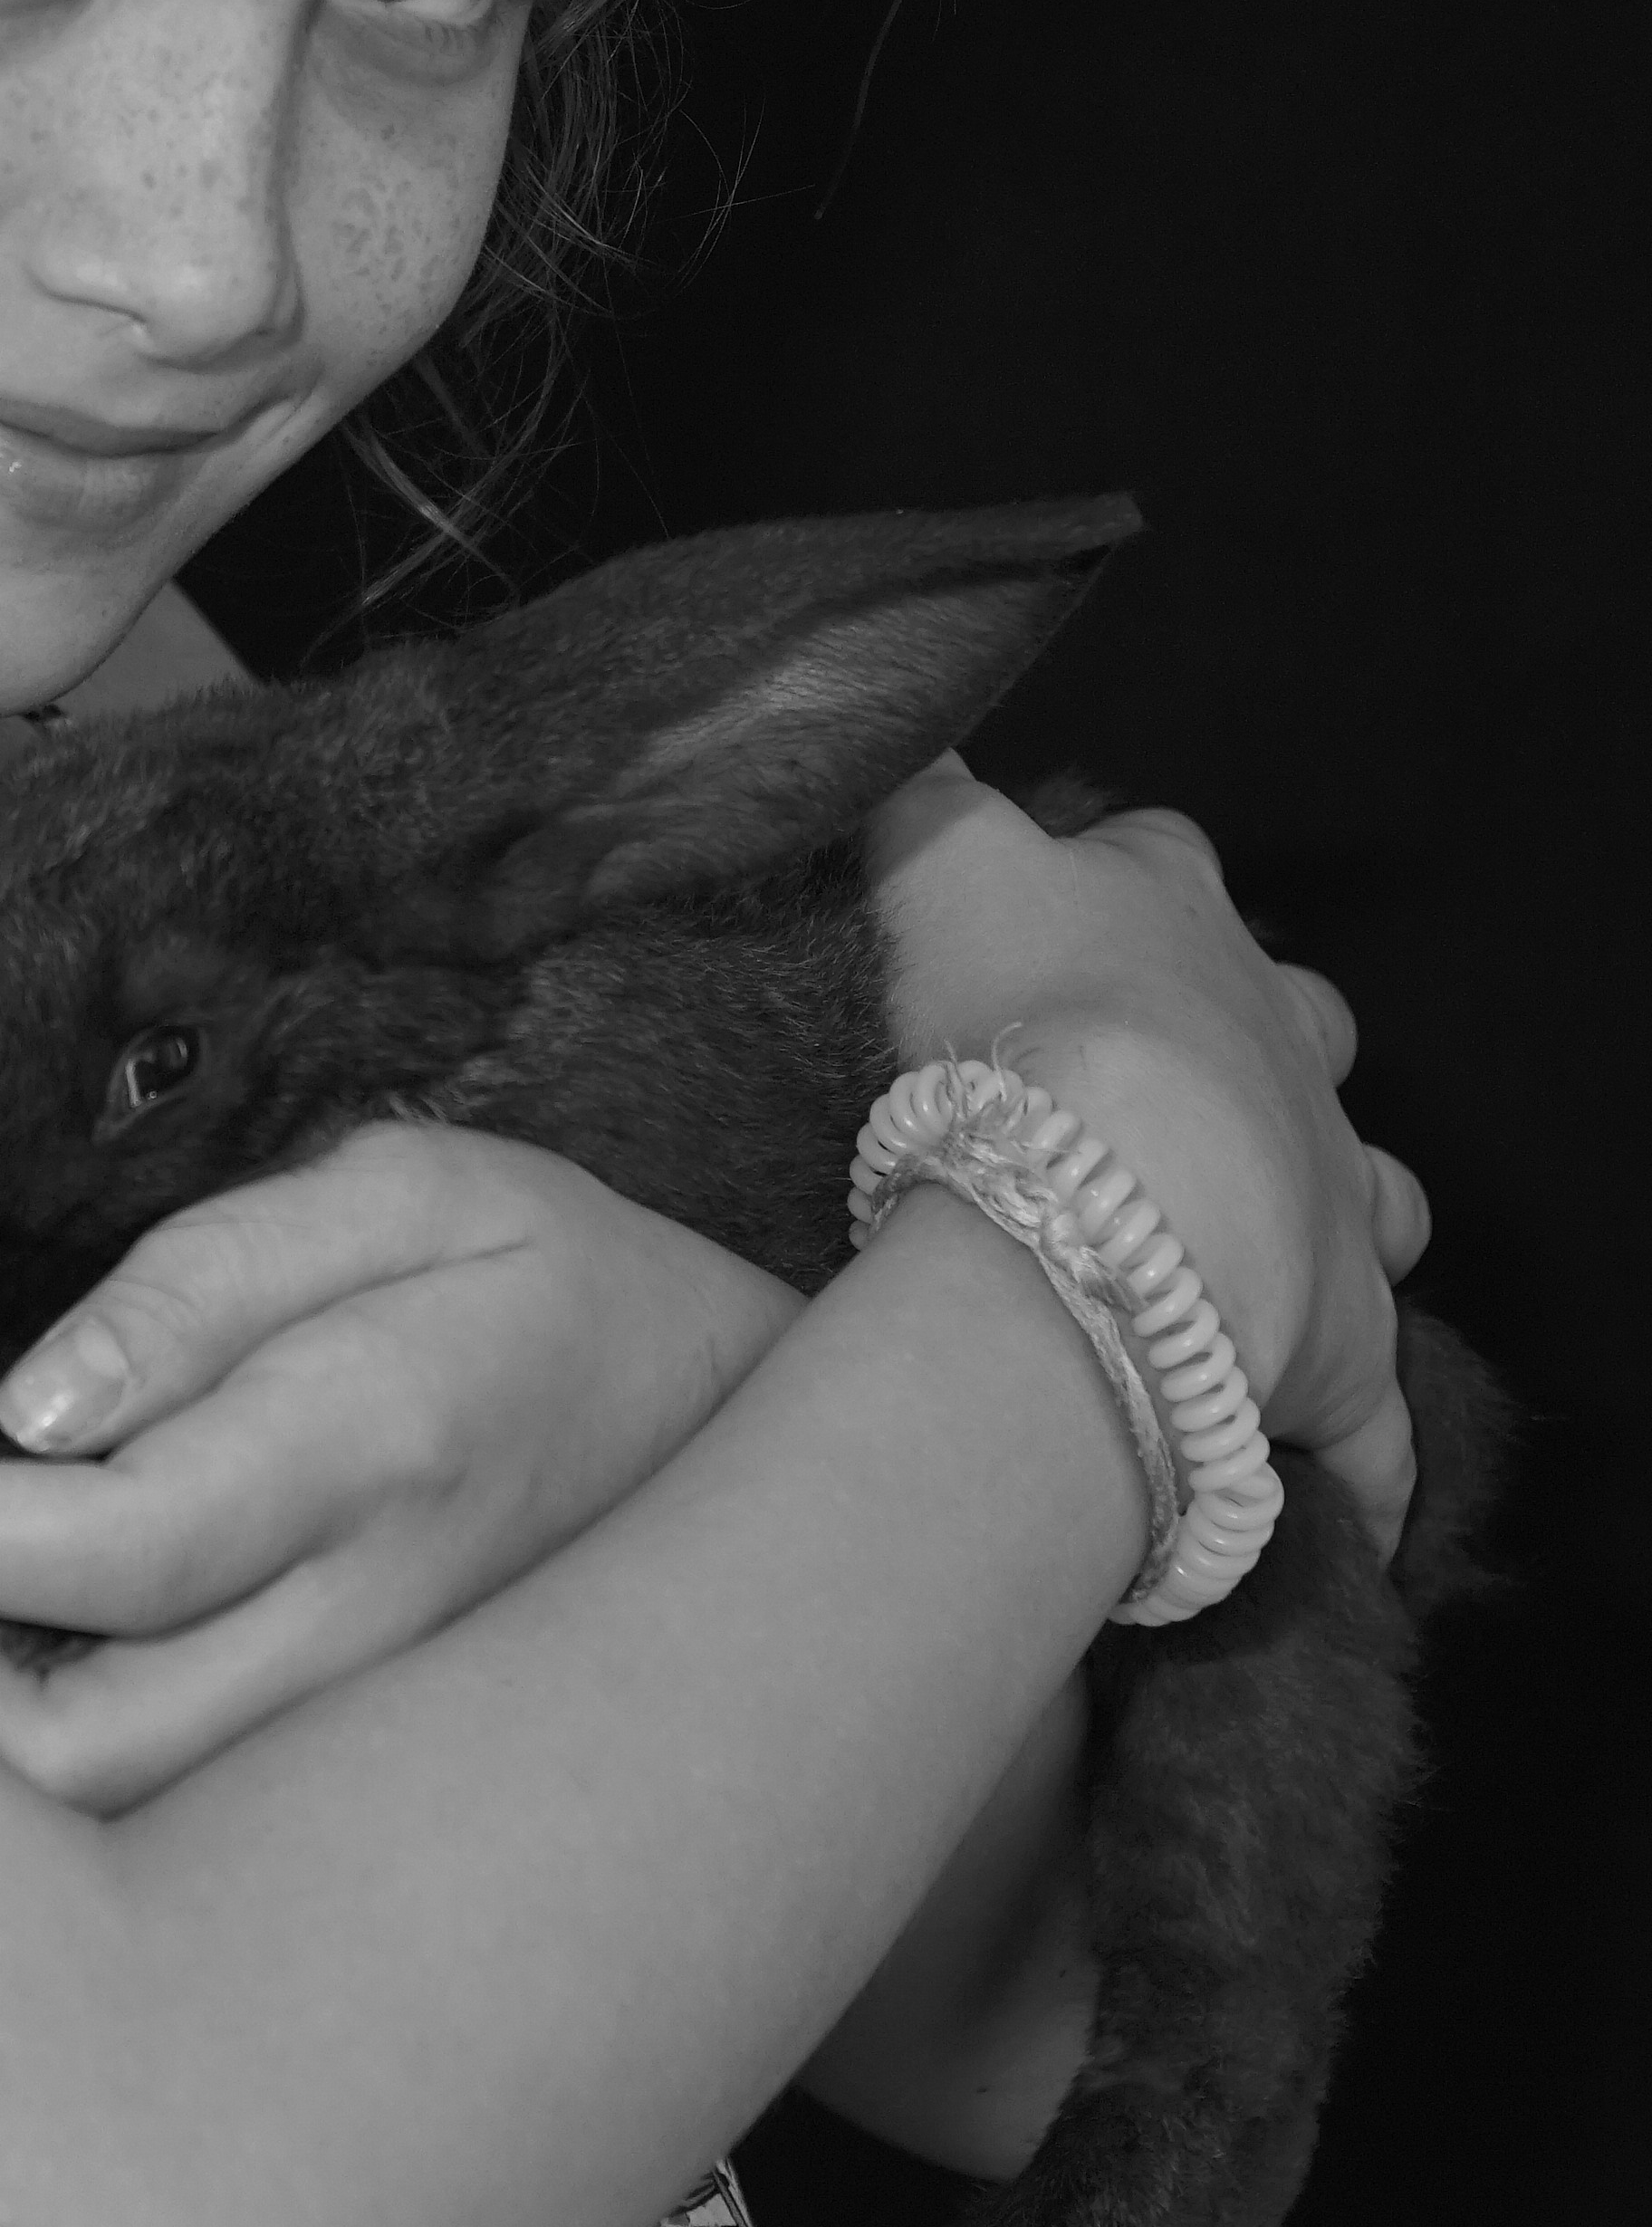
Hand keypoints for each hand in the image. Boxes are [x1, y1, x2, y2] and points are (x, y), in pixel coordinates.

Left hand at [0, 1119, 801, 1808]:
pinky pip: (179, 1807)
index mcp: (374, 1447)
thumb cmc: (546, 1277)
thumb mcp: (400, 1190)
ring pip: (124, 1812)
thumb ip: (205, 1282)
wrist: (743, 1422)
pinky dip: (61, 1748)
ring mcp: (377, 1725)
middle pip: (83, 1749)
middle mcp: (375, 1622)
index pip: (93, 1549)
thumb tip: (27, 1413)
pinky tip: (20, 1642)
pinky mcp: (369, 1773)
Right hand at [869, 760, 1429, 1556]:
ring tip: (1246, 1265)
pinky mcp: (1345, 1350)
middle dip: (1243, 1052)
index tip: (1047, 935)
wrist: (1114, 1195)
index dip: (1112, 892)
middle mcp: (1281, 1046)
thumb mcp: (927, 852)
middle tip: (1140, 1109)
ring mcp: (1329, 1196)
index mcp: (1174, 919)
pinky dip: (1355, 1464)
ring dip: (1320, 1216)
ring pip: (1367, 1189)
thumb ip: (897, 783)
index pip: (1158, 864)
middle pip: (1294, 1019)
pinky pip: (1366, 1423)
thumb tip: (859, 719)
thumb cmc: (1013, 1021)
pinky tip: (1332, 1506)